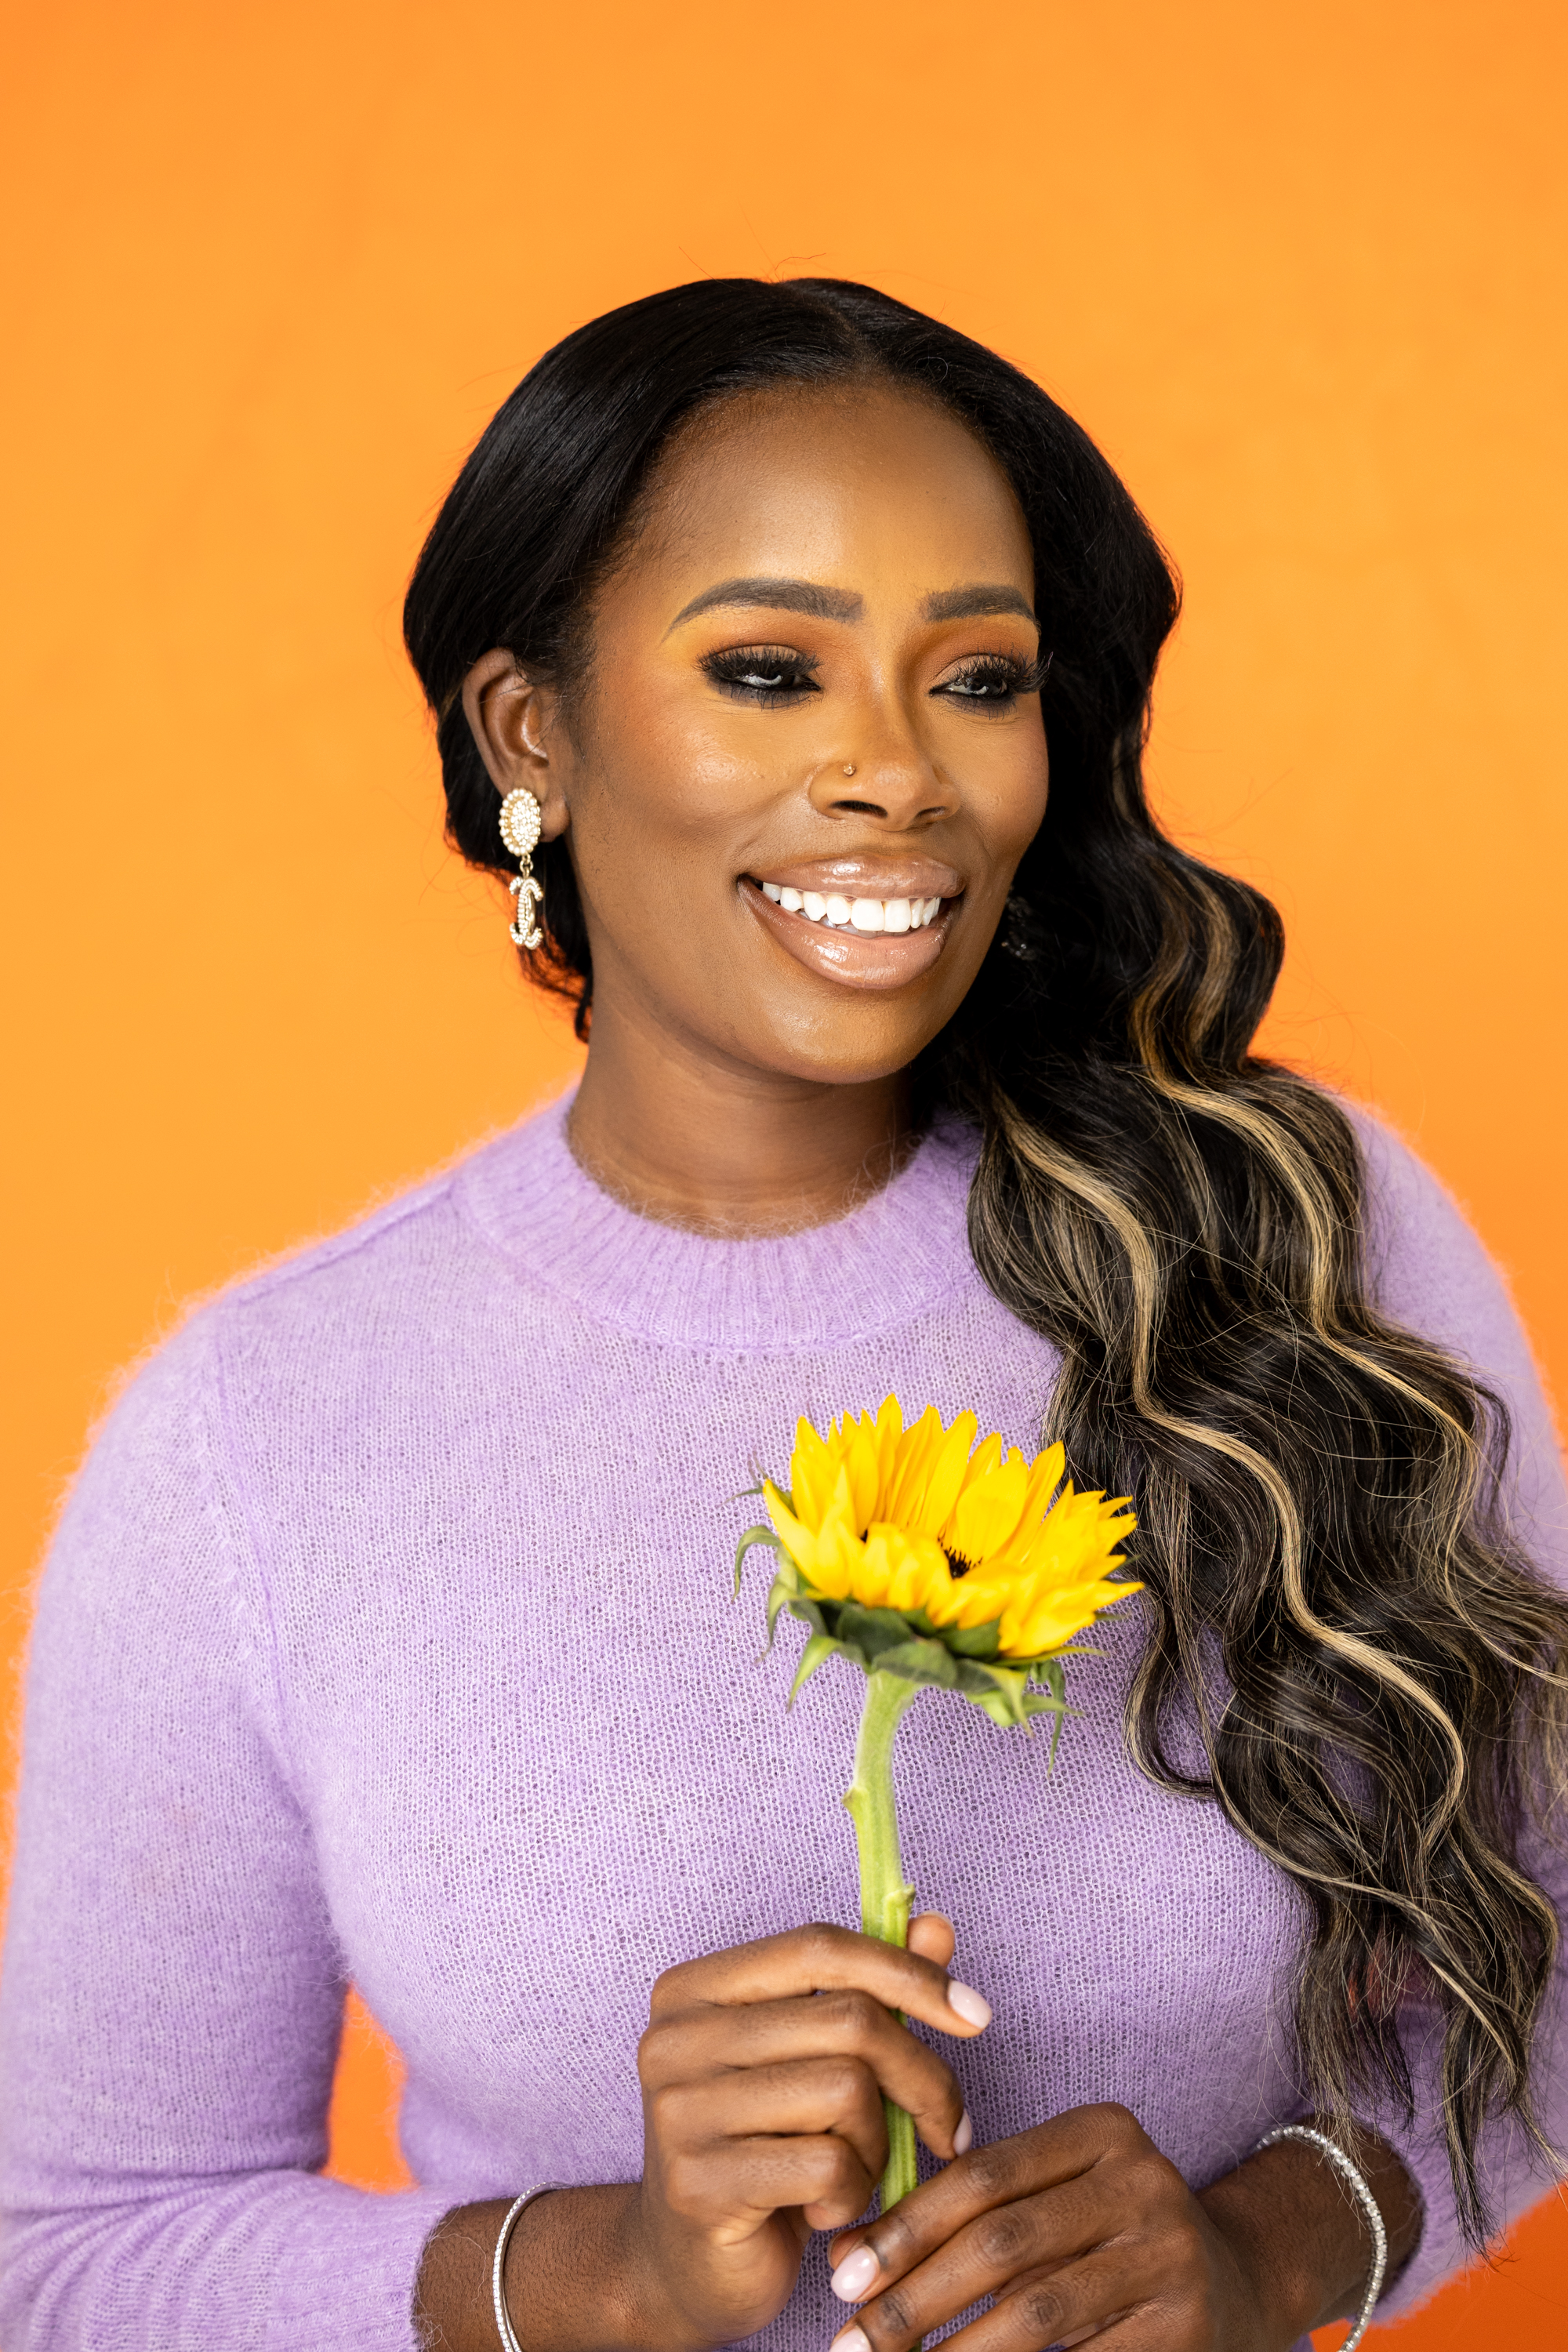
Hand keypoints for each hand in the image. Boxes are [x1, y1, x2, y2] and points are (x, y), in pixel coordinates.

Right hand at [623, 1912, 990, 2349]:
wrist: (684, 2270)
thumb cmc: (762, 2153)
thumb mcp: (814, 2066)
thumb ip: (871, 1993)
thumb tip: (936, 1927)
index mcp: (695, 1988)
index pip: (820, 1946)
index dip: (908, 1973)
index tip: (977, 2015)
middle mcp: (674, 2036)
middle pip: (849, 2019)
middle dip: (923, 2078)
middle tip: (946, 2129)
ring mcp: (680, 2109)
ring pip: (847, 2090)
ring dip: (880, 2144)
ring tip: (856, 2171)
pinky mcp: (698, 2184)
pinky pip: (829, 2165)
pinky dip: (854, 2194)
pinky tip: (827, 2210)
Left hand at [822, 2101, 1392, 2351]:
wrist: (1239, 2285)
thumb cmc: (1110, 2239)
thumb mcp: (1053, 2201)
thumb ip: (965, 2216)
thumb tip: (850, 2257)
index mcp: (1103, 2131)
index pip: (984, 2174)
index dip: (907, 2226)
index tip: (844, 2276)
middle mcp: (1144, 2182)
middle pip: (1003, 2241)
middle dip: (916, 2297)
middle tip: (854, 2341)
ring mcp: (1172, 2257)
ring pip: (1037, 2311)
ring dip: (953, 2351)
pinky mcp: (1185, 2329)